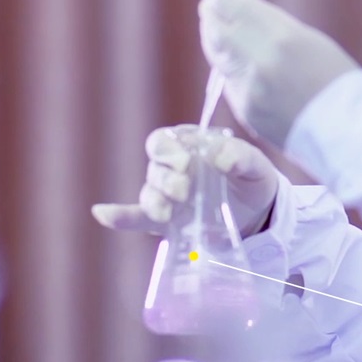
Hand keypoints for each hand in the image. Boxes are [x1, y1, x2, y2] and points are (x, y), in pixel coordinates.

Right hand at [92, 125, 278, 237]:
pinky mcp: (165, 220)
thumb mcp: (254, 165)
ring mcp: (167, 195)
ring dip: (155, 202)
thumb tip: (218, 155)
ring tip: (169, 211)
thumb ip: (240, 155)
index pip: (163, 141)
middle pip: (154, 169)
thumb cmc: (252, 180)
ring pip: (149, 194)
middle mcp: (171, 168)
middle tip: (186, 190)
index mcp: (188, 145)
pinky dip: (120, 217)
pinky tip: (103, 214)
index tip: (185, 162)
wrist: (258, 214)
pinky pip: (135, 217)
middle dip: (167, 179)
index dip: (168, 150)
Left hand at [198, 0, 358, 147]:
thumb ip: (270, 24)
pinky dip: (240, 78)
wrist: (349, 130)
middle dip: (215, 23)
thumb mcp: (308, 40)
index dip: (220, 1)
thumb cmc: (335, 80)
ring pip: (219, 59)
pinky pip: (232, 85)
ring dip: (227, 50)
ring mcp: (250, 91)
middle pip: (213, 30)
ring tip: (248, 51)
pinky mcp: (246, 112)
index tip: (222, 1)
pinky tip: (263, 82)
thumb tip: (235, 8)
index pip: (224, 6)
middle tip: (220, 20)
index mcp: (282, 39)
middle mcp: (260, 64)